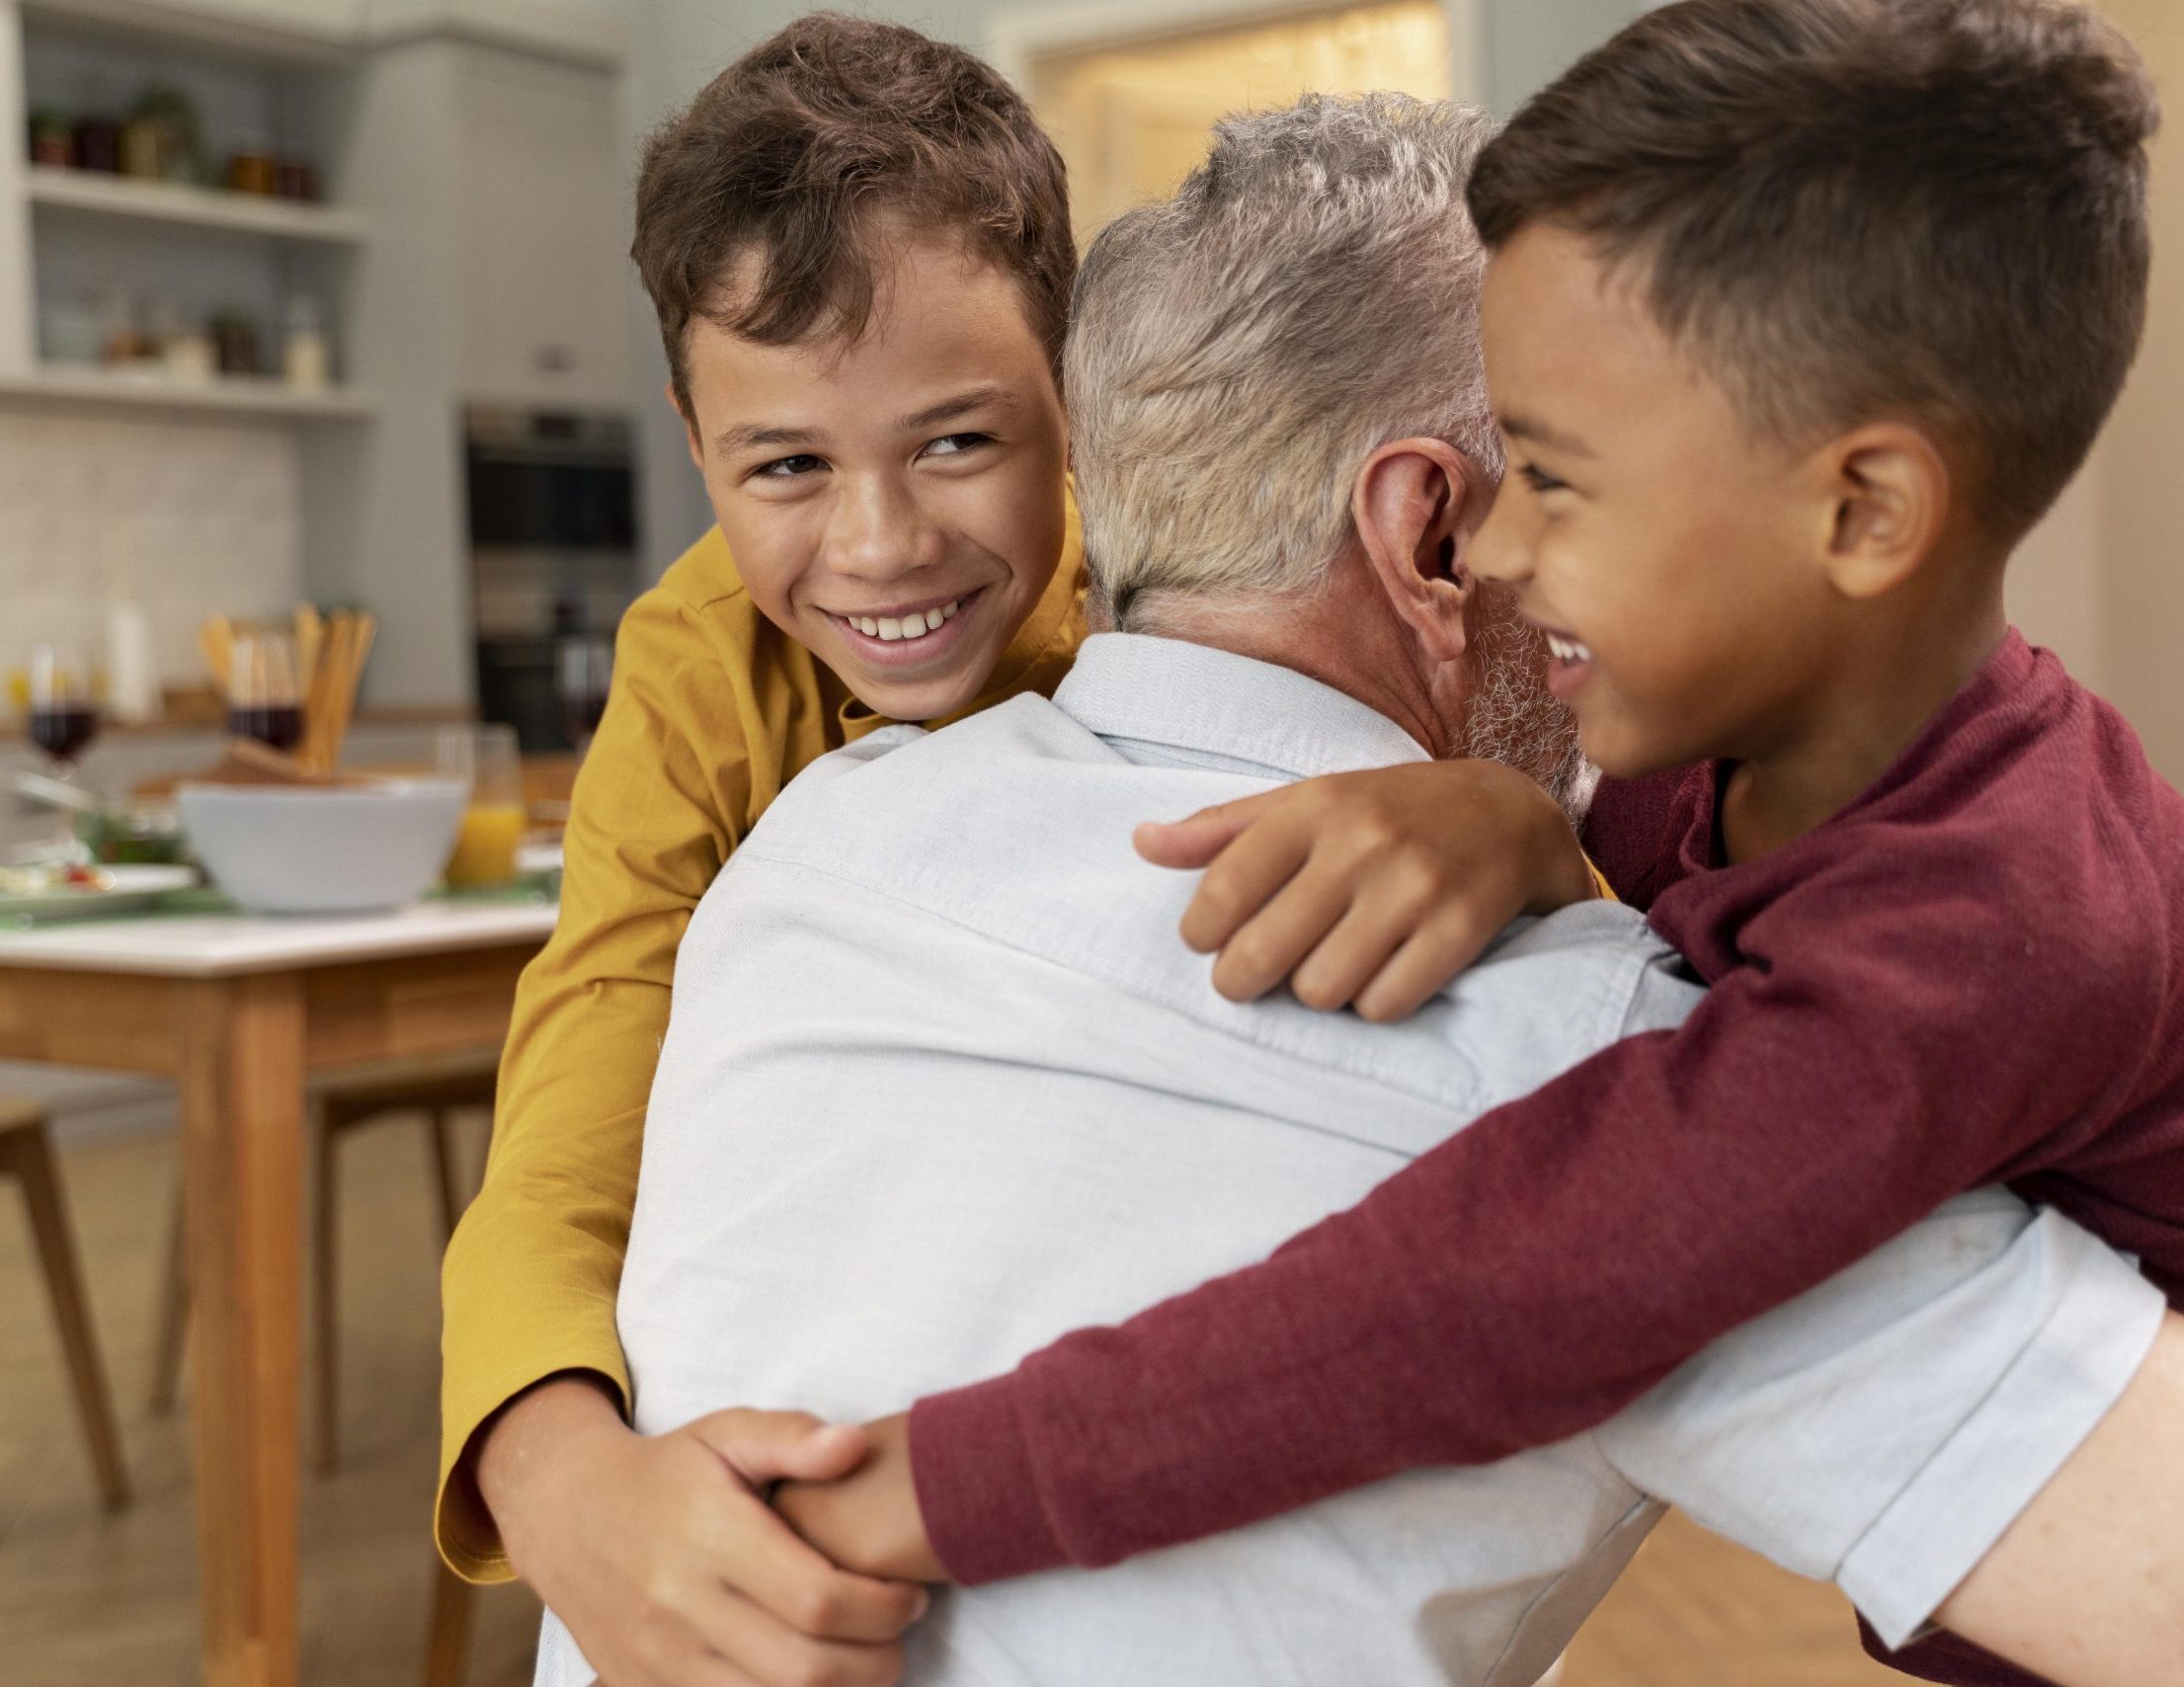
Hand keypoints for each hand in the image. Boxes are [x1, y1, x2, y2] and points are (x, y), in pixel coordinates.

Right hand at [478, 1376, 927, 1686]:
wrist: (569, 1516)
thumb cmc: (668, 1473)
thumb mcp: (725, 1433)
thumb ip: (792, 1437)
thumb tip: (854, 1445)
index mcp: (711, 1536)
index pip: (817, 1599)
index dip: (881, 1609)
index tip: (909, 1597)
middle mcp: (681, 1605)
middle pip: (804, 1668)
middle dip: (874, 1663)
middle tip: (898, 1638)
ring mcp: (659, 1659)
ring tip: (863, 1661)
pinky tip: (810, 1680)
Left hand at [1137, 759, 1596, 1021]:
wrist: (1511, 814)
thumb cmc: (1390, 813)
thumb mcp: (1309, 801)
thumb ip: (1224, 829)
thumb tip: (1141, 843)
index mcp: (1315, 806)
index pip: (1223, 890)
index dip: (1201, 934)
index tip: (1208, 941)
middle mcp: (1362, 843)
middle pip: (1261, 954)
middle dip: (1242, 980)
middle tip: (1249, 977)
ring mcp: (1414, 887)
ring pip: (1319, 990)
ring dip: (1315, 992)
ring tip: (1328, 965)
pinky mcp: (1459, 930)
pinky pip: (1382, 1006)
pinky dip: (1372, 1005)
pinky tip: (1380, 974)